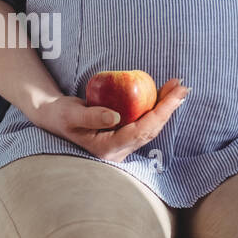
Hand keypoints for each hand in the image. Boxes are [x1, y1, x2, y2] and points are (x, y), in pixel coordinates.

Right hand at [28, 78, 190, 163]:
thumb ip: (92, 116)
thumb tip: (116, 117)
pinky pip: (144, 122)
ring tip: (178, 87)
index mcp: (107, 149)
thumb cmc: (60, 115)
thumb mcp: (72, 114)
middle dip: (169, 109)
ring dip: (165, 107)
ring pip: (150, 127)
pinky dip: (155, 107)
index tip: (174, 96)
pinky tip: (164, 93)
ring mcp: (122, 145)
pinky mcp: (124, 136)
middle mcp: (118, 151)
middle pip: (150, 130)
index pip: (140, 131)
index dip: (160, 114)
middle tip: (182, 87)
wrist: (54, 118)